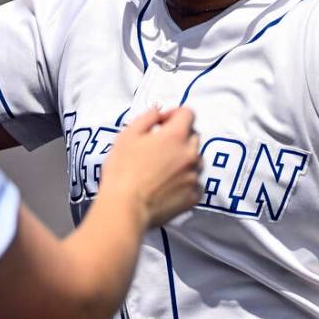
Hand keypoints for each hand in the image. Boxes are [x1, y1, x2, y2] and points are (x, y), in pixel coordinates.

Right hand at [99, 107, 201, 228]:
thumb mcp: (127, 135)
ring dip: (184, 159)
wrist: (125, 208)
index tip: (161, 123)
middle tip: (158, 147)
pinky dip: (186, 181)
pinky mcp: (193, 197)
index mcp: (175, 136)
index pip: (188, 113)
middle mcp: (190, 154)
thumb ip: (147, 117)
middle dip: (179, 137)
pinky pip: (196, 183)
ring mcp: (194, 177)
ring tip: (163, 169)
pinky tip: (169, 185)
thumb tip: (159, 110)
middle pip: (193, 136)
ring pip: (196, 160)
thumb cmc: (122, 170)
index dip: (174, 114)